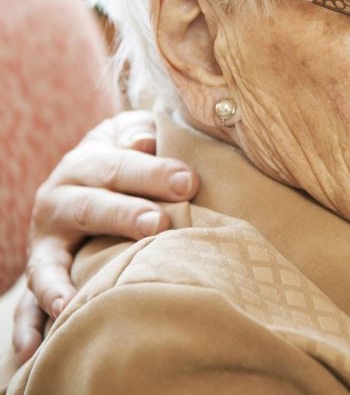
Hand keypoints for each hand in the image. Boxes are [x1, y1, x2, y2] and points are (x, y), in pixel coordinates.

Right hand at [14, 110, 198, 364]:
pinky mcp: (41, 275)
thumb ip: (140, 133)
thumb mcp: (130, 135)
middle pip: (88, 206)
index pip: (117, 165)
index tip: (189, 182)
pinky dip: (28, 327)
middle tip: (157, 223)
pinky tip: (33, 350)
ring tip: (75, 302)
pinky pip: (27, 305)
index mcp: (84, 163)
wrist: (87, 175)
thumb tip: (146, 140)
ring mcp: (45, 243)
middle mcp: (58, 202)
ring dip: (61, 282)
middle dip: (122, 215)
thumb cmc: (127, 156)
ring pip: (49, 262)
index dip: (152, 172)